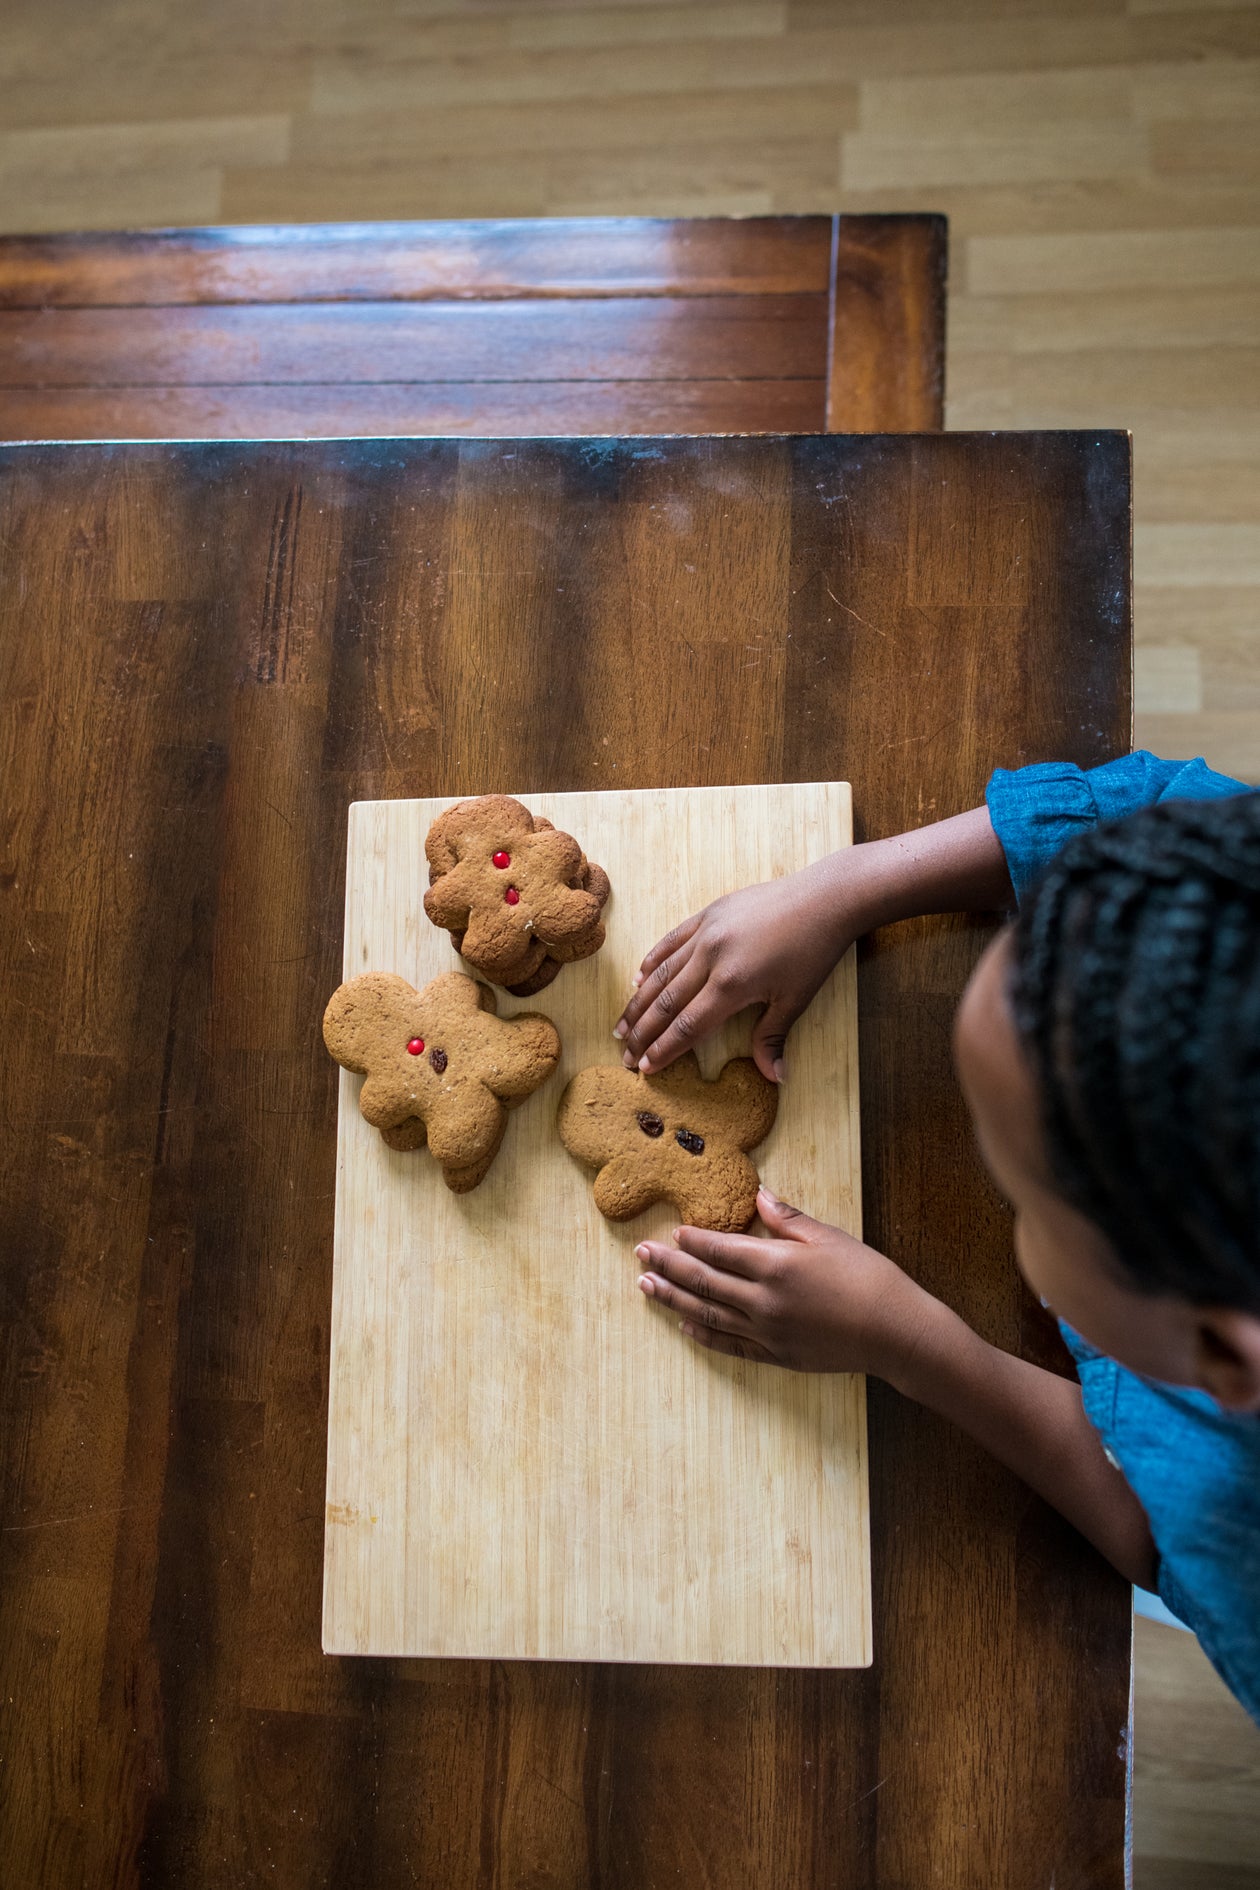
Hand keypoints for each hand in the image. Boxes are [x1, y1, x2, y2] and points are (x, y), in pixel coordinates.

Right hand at [613, 856, 857, 1082]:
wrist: (823, 898)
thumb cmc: (813, 951)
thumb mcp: (795, 999)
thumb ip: (773, 1037)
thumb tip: (774, 1078)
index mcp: (732, 984)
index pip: (688, 1026)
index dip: (664, 1049)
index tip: (645, 1068)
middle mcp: (711, 958)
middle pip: (667, 1002)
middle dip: (643, 1032)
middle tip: (624, 1055)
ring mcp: (706, 932)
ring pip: (662, 972)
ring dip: (639, 1001)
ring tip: (621, 1025)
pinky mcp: (709, 913)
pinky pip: (672, 940)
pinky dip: (652, 961)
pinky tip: (638, 979)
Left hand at [634, 1187, 935, 1374]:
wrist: (895, 1331)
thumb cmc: (867, 1276)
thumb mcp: (828, 1236)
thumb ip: (787, 1218)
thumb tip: (757, 1194)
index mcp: (775, 1264)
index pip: (720, 1250)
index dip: (693, 1240)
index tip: (672, 1232)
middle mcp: (763, 1300)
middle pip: (704, 1281)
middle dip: (669, 1266)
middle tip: (641, 1256)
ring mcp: (767, 1332)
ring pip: (708, 1314)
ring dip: (674, 1299)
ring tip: (647, 1287)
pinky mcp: (776, 1355)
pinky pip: (730, 1345)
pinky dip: (703, 1335)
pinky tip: (684, 1326)